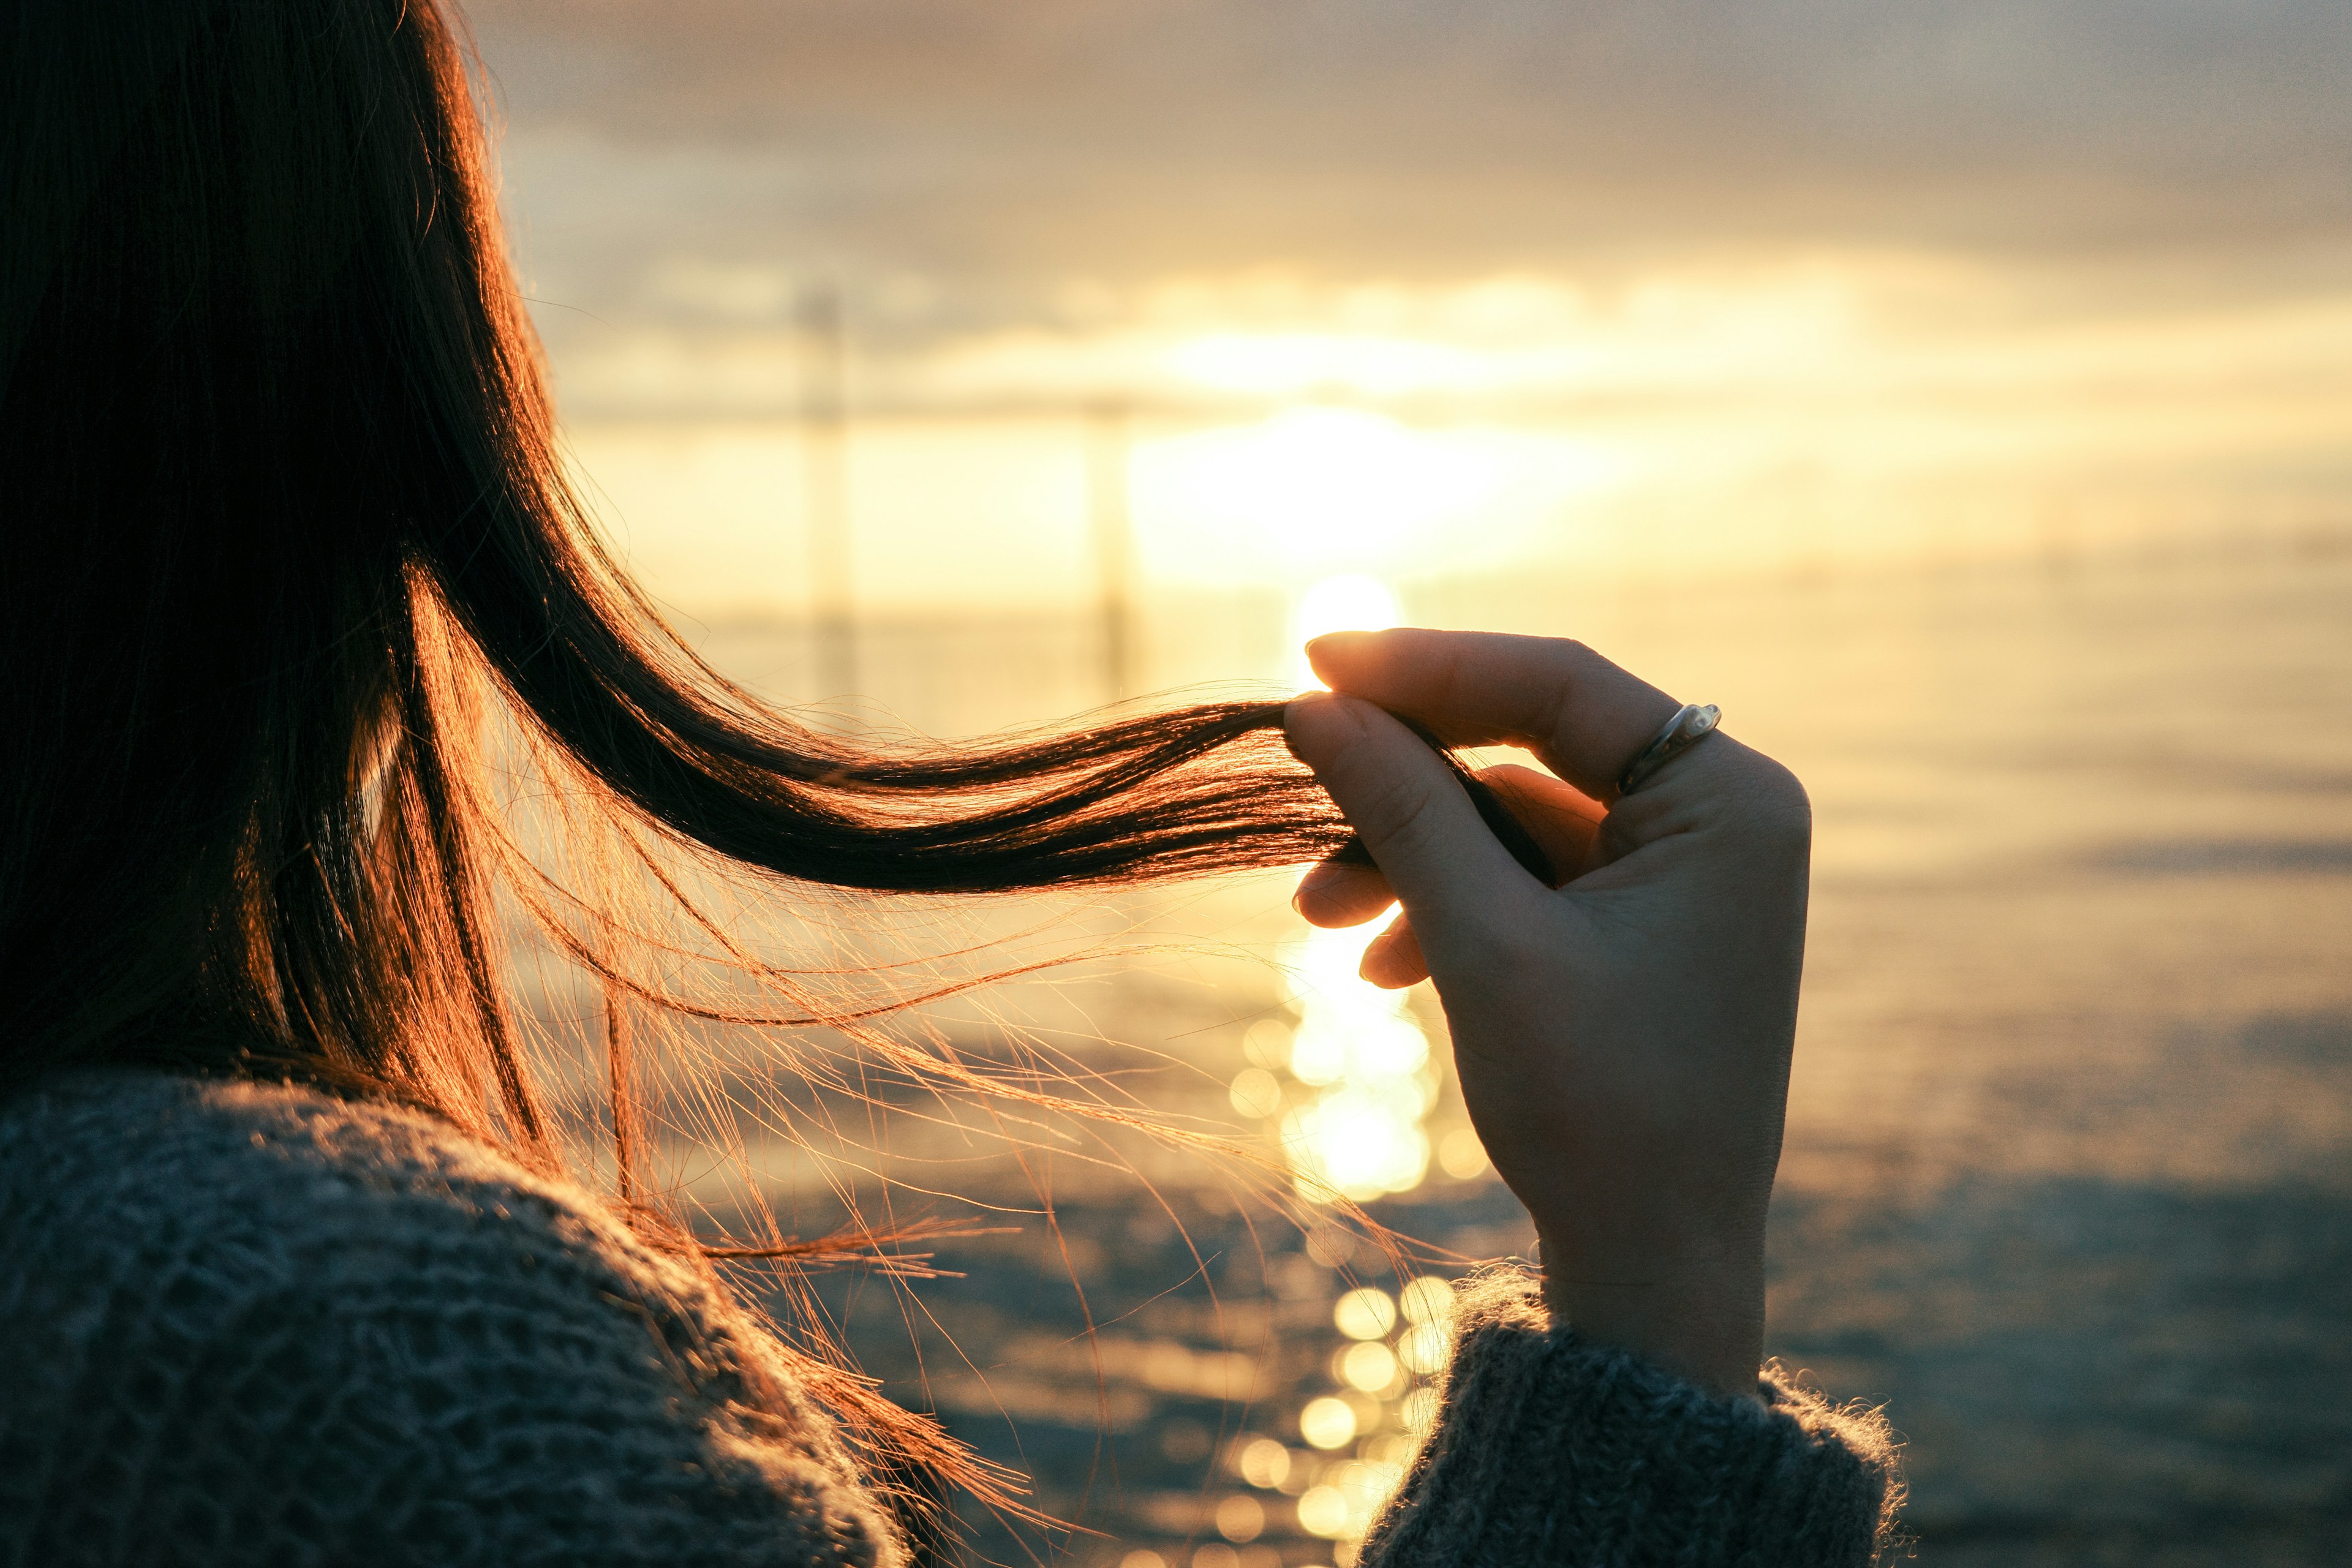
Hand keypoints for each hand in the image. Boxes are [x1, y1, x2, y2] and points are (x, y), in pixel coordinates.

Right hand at [1283, 630, 1809, 1401]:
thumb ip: (1404, 807)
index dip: (1425, 664)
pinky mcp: (1638, 925)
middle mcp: (1718, 816)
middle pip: (1529, 744)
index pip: (1559, 683)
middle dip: (1406, 782)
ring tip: (1317, 918)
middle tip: (1299, 776)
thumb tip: (1314, 706)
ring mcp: (1679, 873)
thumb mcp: (1484, 942)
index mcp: (1727, 798)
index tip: (1311, 656)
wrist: (1655, 1263)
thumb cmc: (1598, 1106)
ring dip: (1410, 856)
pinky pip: (1526, 878)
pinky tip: (1378, 969)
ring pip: (1512, 817)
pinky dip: (1447, 905)